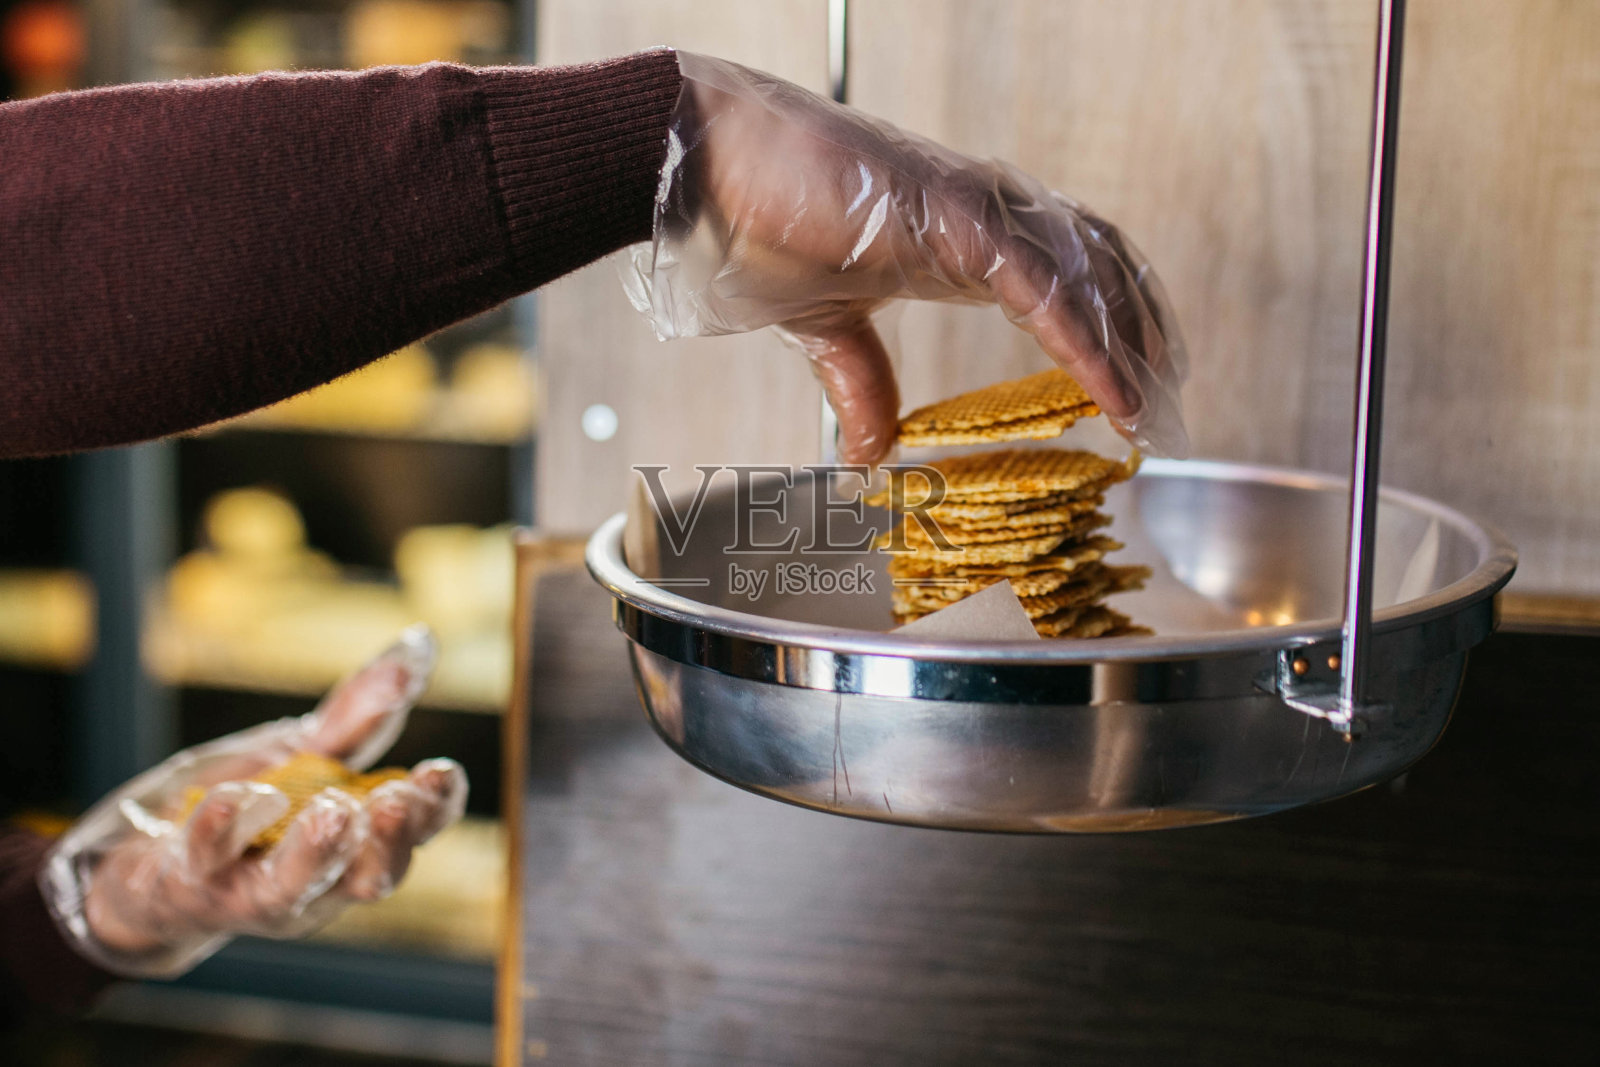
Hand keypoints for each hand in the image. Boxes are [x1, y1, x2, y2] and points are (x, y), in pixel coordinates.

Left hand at [40, 625, 466, 977]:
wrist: (135, 861)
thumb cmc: (240, 810)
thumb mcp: (302, 753)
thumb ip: (362, 711)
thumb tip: (421, 642)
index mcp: (356, 845)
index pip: (416, 833)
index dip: (436, 807)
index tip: (441, 771)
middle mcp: (317, 882)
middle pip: (372, 877)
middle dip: (390, 842)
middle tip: (396, 800)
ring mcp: (251, 890)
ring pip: (292, 888)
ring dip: (316, 853)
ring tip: (334, 811)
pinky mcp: (189, 884)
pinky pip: (207, 858)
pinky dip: (224, 826)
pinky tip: (237, 792)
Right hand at [622, 52, 1188, 464]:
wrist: (710, 176)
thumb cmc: (761, 225)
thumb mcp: (826, 328)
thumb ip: (862, 384)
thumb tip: (877, 450)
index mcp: (964, 239)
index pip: (1070, 273)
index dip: (1111, 327)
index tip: (1133, 393)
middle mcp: (987, 216)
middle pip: (1103, 263)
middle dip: (1143, 332)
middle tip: (1167, 402)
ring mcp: (977, 210)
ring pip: (1089, 270)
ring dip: (1129, 340)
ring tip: (1150, 405)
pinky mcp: (954, 217)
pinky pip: (1042, 284)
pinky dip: (1083, 340)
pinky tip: (1107, 390)